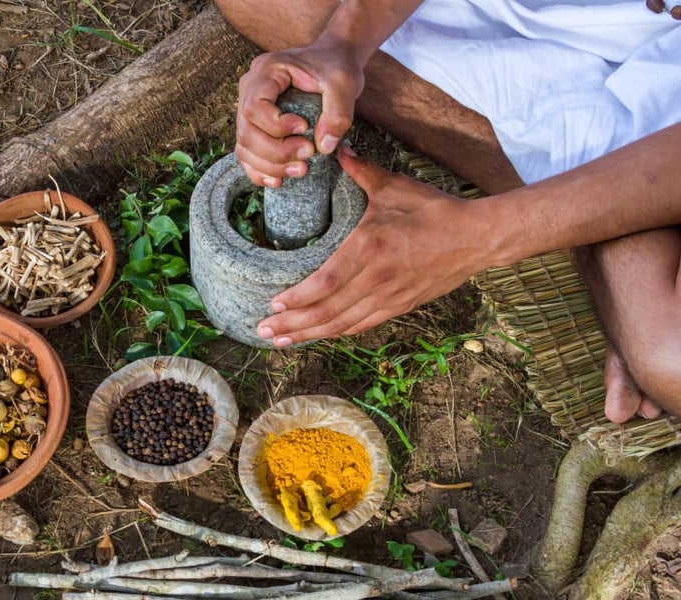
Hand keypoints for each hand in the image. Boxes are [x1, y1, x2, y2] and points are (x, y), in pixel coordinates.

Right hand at [235, 41, 364, 186]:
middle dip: (276, 152)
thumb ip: (338, 113)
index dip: (276, 126)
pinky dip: (259, 170)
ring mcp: (248, 107)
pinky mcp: (255, 124)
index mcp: (266, 70)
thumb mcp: (344, 83)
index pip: (254, 107)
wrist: (332, 59)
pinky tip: (278, 180)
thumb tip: (324, 147)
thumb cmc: (335, 67)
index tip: (305, 128)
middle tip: (308, 155)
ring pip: (244, 146)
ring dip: (269, 165)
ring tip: (301, 170)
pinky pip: (246, 152)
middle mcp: (250, 87)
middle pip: (246, 131)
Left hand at [257, 146, 493, 346]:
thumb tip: (337, 151)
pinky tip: (319, 336)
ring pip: (342, 324)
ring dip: (309, 335)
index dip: (297, 299)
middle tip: (262, 331)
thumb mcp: (395, 187)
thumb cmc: (435, 211)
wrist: (477, 238)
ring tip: (280, 340)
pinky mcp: (400, 307)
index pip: (325, 282)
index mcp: (371, 248)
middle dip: (292, 325)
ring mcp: (390, 297)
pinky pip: (362, 325)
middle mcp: (377, 279)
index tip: (273, 304)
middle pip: (327, 311)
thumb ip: (361, 172)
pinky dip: (337, 332)